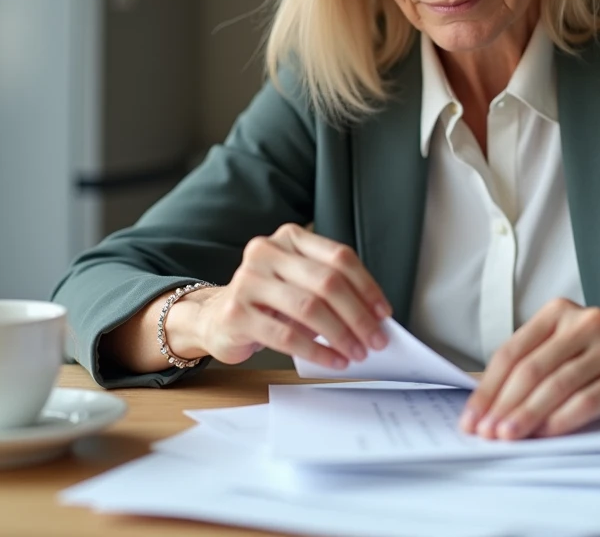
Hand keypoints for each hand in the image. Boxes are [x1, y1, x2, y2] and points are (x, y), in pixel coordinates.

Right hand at [183, 224, 391, 367]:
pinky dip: (316, 351)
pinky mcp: (236, 312)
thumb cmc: (269, 301)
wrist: (216, 317)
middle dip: (358, 315)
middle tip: (376, 340)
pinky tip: (333, 361)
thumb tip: (374, 318)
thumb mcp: (299, 283)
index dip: (367, 286)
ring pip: (308, 308)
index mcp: (290, 238)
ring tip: (356, 352)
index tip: (383, 313)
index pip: (339, 257)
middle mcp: (266, 252)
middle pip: (327, 282)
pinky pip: (286, 335)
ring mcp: (248, 280)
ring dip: (340, 334)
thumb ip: (331, 289)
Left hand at [459, 299, 599, 439]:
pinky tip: (545, 435)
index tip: (472, 416)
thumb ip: (530, 360)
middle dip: (503, 404)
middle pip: (531, 368)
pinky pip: (588, 400)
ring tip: (508, 436)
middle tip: (485, 432)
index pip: (512, 351)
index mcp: (558, 313)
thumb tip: (481, 396)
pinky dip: (562, 420)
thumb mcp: (566, 343)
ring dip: (527, 415)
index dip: (488, 387)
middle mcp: (583, 324)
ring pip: (557, 385)